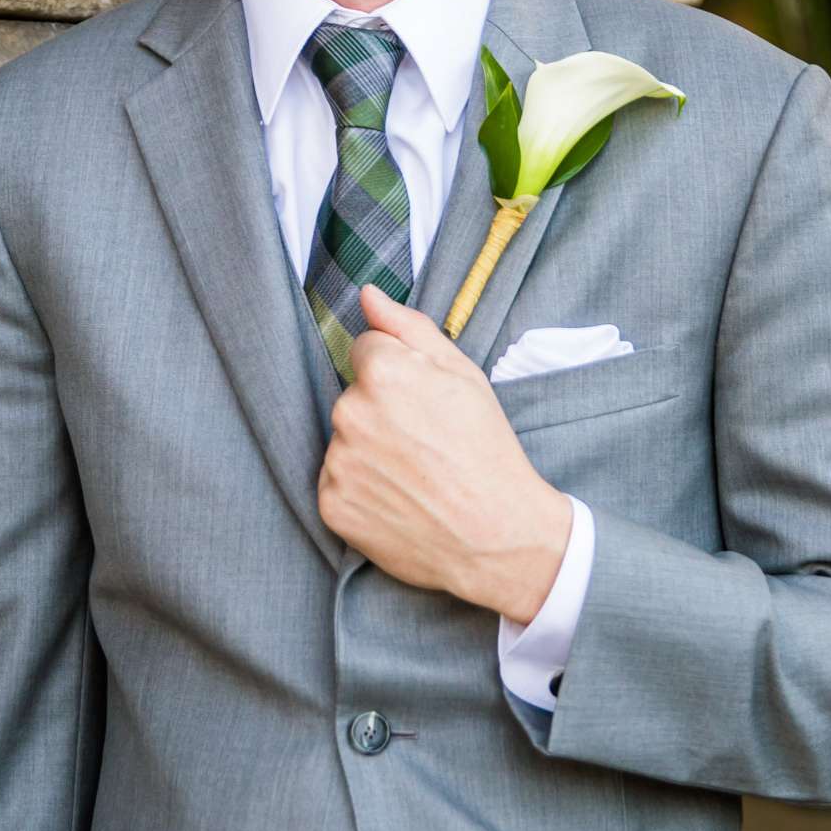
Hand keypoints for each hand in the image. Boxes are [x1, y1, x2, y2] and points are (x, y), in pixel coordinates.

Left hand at [318, 283, 574, 622]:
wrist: (498, 536)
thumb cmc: (487, 449)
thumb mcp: (463, 374)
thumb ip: (408, 327)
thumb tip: (367, 294)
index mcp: (383, 373)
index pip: (366, 351)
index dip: (398, 374)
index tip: (425, 403)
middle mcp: (350, 413)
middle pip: (353, 396)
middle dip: (381, 411)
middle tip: (425, 443)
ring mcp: (338, 462)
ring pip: (344, 439)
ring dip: (368, 450)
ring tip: (414, 474)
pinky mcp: (331, 505)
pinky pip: (337, 482)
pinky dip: (360, 490)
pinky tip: (397, 499)